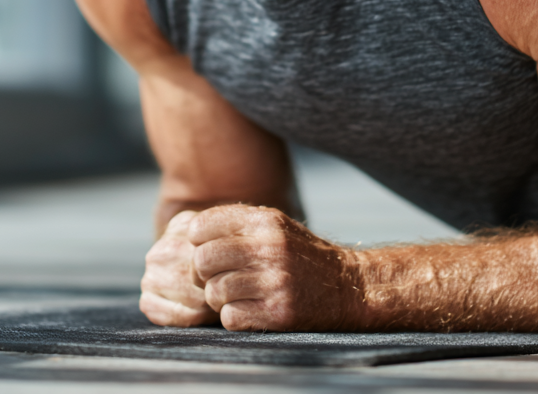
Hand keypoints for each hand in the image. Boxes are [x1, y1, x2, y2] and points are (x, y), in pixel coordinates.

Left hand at [150, 203, 363, 330]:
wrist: (347, 286)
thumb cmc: (300, 255)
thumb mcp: (275, 226)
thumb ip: (238, 224)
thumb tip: (190, 231)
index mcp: (265, 221)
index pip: (203, 225)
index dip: (198, 241)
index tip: (208, 251)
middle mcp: (269, 247)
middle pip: (202, 260)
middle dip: (203, 274)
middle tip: (216, 278)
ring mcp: (274, 280)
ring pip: (214, 292)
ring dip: (220, 298)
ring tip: (239, 294)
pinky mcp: (279, 311)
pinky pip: (230, 317)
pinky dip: (234, 317)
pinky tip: (251, 309)